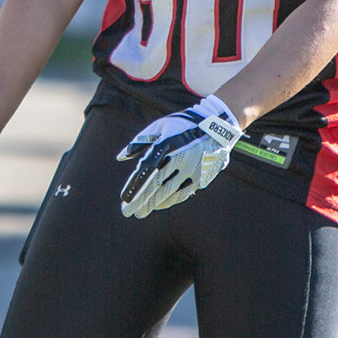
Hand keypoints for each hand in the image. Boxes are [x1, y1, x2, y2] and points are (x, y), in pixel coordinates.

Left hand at [116, 95, 241, 217]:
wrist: (217, 126)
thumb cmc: (182, 125)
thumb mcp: (160, 128)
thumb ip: (140, 142)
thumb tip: (120, 157)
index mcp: (167, 144)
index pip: (147, 170)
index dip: (135, 186)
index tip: (124, 199)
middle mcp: (180, 158)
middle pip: (156, 184)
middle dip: (140, 200)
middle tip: (127, 212)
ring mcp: (192, 168)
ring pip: (169, 192)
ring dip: (153, 204)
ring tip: (140, 213)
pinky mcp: (201, 176)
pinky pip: (182, 193)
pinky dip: (169, 201)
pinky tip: (157, 206)